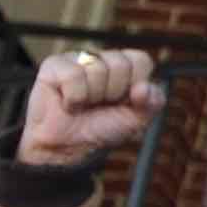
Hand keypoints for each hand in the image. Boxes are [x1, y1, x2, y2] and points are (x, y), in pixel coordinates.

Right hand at [19, 46, 162, 165]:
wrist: (68, 147)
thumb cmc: (101, 129)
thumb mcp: (137, 119)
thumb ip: (153, 102)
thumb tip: (144, 87)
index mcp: (124, 67)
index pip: (141, 60)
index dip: (136, 85)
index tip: (125, 101)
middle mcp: (101, 58)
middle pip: (120, 64)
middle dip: (113, 92)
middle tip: (100, 104)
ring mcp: (77, 59)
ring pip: (97, 69)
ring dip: (92, 96)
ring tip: (83, 104)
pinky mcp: (54, 65)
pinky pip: (73, 75)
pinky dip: (74, 97)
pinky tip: (68, 103)